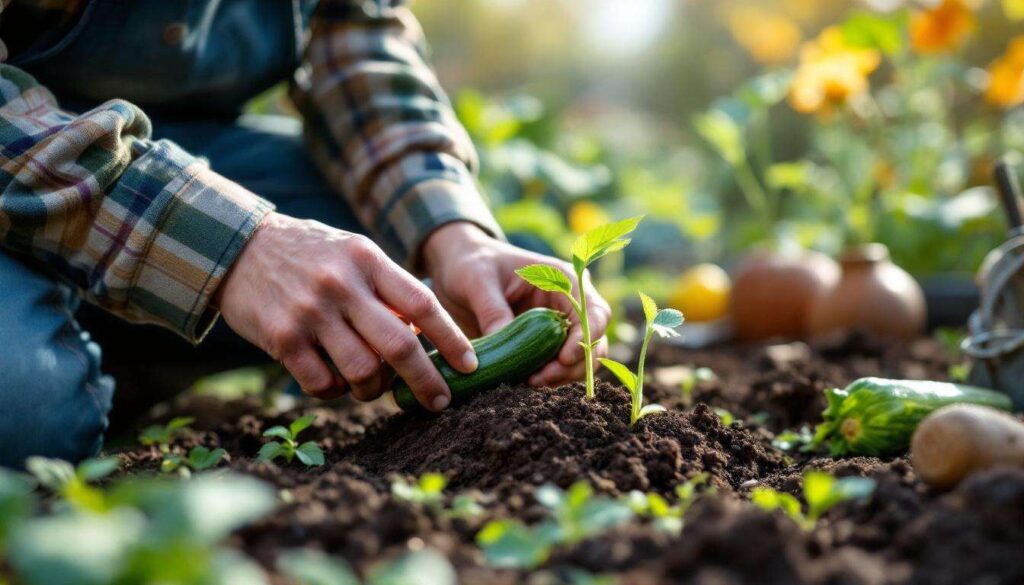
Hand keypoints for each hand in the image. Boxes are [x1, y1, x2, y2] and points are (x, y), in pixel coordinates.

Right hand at [215, 212, 477, 410]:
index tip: (471, 364)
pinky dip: (335, 391)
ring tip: (374, 386)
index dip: (452, 338)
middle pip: (399, 346)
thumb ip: (387, 289)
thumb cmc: (311, 255)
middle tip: (441, 400)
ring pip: (363, 371)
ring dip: (375, 389)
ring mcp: (311, 312)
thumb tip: (425, 338)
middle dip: (428, 380)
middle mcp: (342, 284)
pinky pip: (321, 383)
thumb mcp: (353, 254)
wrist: (238, 246)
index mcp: (367, 260)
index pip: (422, 303)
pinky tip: (334, 381)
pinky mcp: (282, 338)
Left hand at [423, 222, 610, 385]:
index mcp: (562, 280)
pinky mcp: (541, 345)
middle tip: (542, 379)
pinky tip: (524, 382)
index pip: (593, 312)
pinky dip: (547, 379)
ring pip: (579, 360)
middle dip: (574, 365)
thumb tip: (506, 347)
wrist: (458, 269)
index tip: (564, 359)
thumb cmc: (472, 263)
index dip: (586, 338)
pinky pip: (556, 367)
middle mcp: (566, 305)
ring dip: (562, 377)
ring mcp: (556, 327)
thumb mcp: (477, 279)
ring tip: (530, 382)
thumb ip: (493, 309)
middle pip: (593, 342)